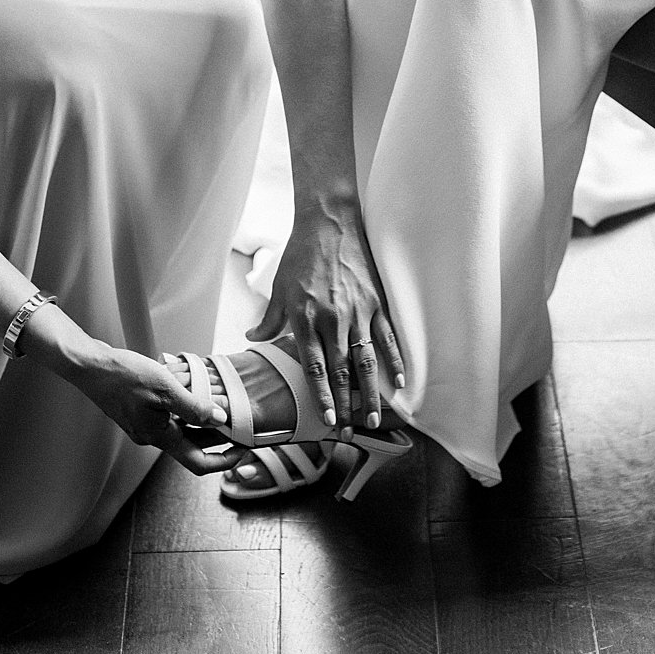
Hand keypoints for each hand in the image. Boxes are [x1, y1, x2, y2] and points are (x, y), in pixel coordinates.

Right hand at [72, 343, 242, 475]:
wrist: (91, 366)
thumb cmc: (123, 375)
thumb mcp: (165, 388)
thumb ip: (194, 407)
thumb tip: (220, 420)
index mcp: (158, 437)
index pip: (198, 463)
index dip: (224, 460)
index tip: (243, 449)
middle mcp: (152, 436)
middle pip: (193, 444)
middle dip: (217, 434)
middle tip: (239, 418)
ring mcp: (144, 425)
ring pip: (182, 428)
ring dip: (201, 417)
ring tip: (220, 399)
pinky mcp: (140, 413)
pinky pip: (170, 416)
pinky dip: (185, 406)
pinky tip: (193, 388)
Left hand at [250, 198, 405, 434]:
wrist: (329, 221)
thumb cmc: (301, 252)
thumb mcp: (279, 286)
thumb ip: (269, 318)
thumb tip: (253, 339)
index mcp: (306, 318)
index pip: (314, 367)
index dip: (322, 397)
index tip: (329, 422)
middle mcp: (332, 319)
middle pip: (341, 371)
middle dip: (346, 405)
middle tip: (352, 432)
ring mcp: (357, 311)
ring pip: (366, 360)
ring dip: (372, 392)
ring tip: (377, 418)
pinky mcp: (376, 300)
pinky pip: (387, 336)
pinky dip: (395, 360)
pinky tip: (401, 382)